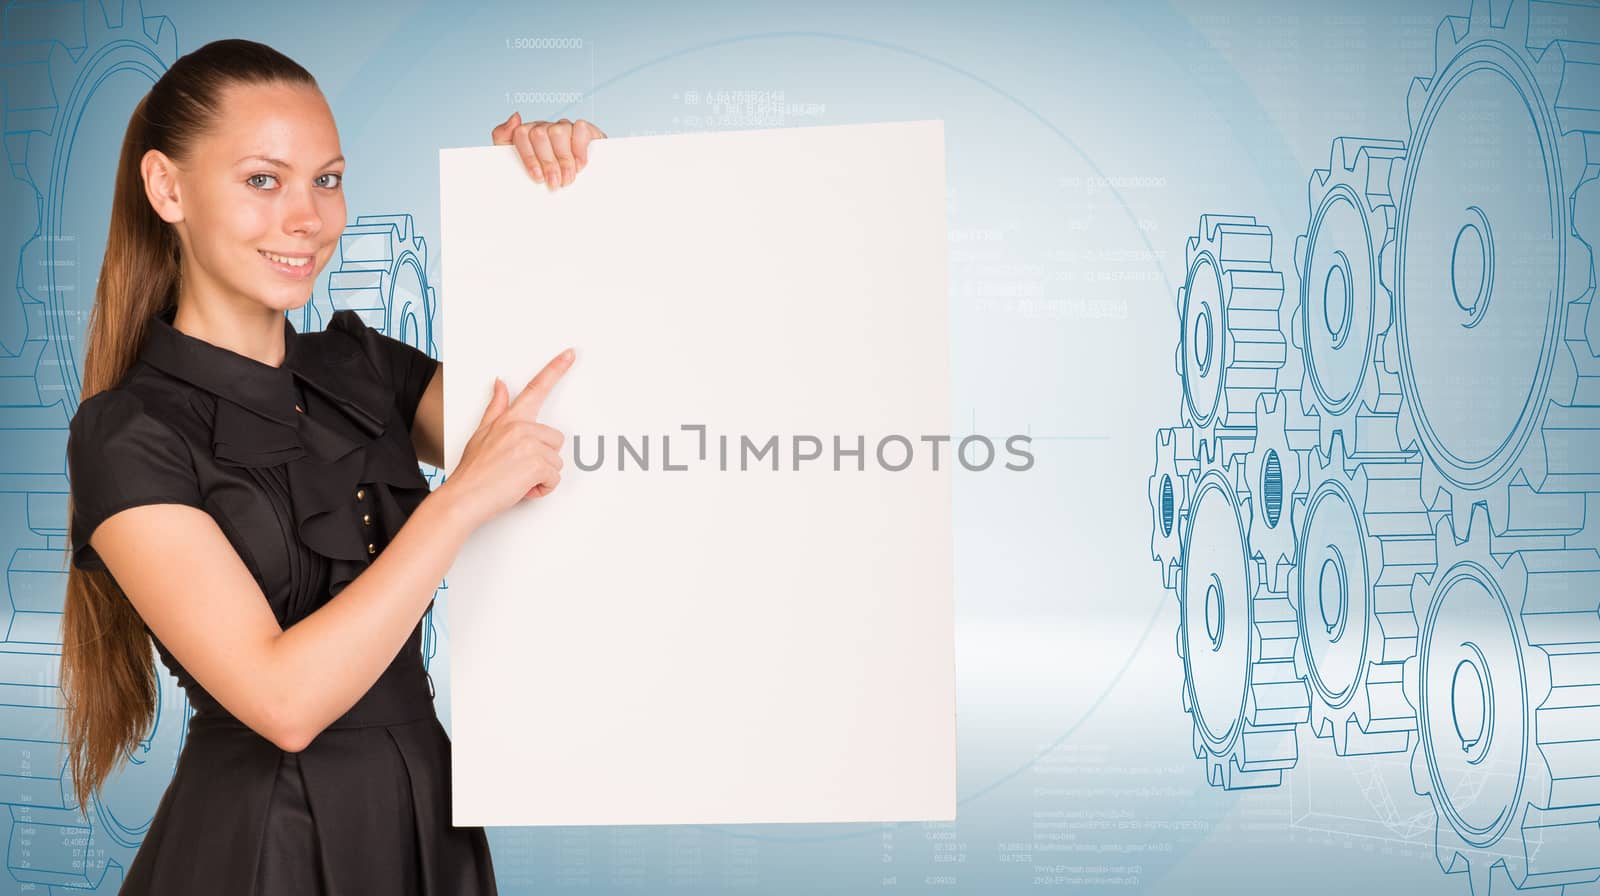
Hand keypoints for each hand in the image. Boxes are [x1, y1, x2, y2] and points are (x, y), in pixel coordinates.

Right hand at [441, 349, 574, 528]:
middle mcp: (521, 427)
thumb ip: (496, 408)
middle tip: (518, 469)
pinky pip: (555, 477)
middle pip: (555, 440)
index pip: (536, 388)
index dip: (556, 369)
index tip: (570, 354)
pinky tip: (522, 488)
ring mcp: (529, 444)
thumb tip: (500, 384)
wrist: (463, 498)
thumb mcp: (481, 433)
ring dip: (541, 475)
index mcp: (510, 418)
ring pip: (556, 461)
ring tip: (517, 480)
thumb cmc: (472, 471)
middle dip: (542, 458)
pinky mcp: (536, 463)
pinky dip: (542, 488)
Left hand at [490, 113, 606, 190]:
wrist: (574, 191)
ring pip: (559, 132)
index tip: (537, 177)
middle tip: (554, 183)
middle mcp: (545, 128)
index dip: (529, 157)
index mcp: (527, 134)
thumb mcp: (517, 165)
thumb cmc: (544, 178)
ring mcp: (564, 127)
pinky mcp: (583, 130)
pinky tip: (580, 165)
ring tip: (568, 178)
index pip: (521, 134)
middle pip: (539, 134)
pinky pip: (580, 128)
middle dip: (548, 163)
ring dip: (564, 160)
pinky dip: (579, 149)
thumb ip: (504, 138)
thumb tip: (515, 117)